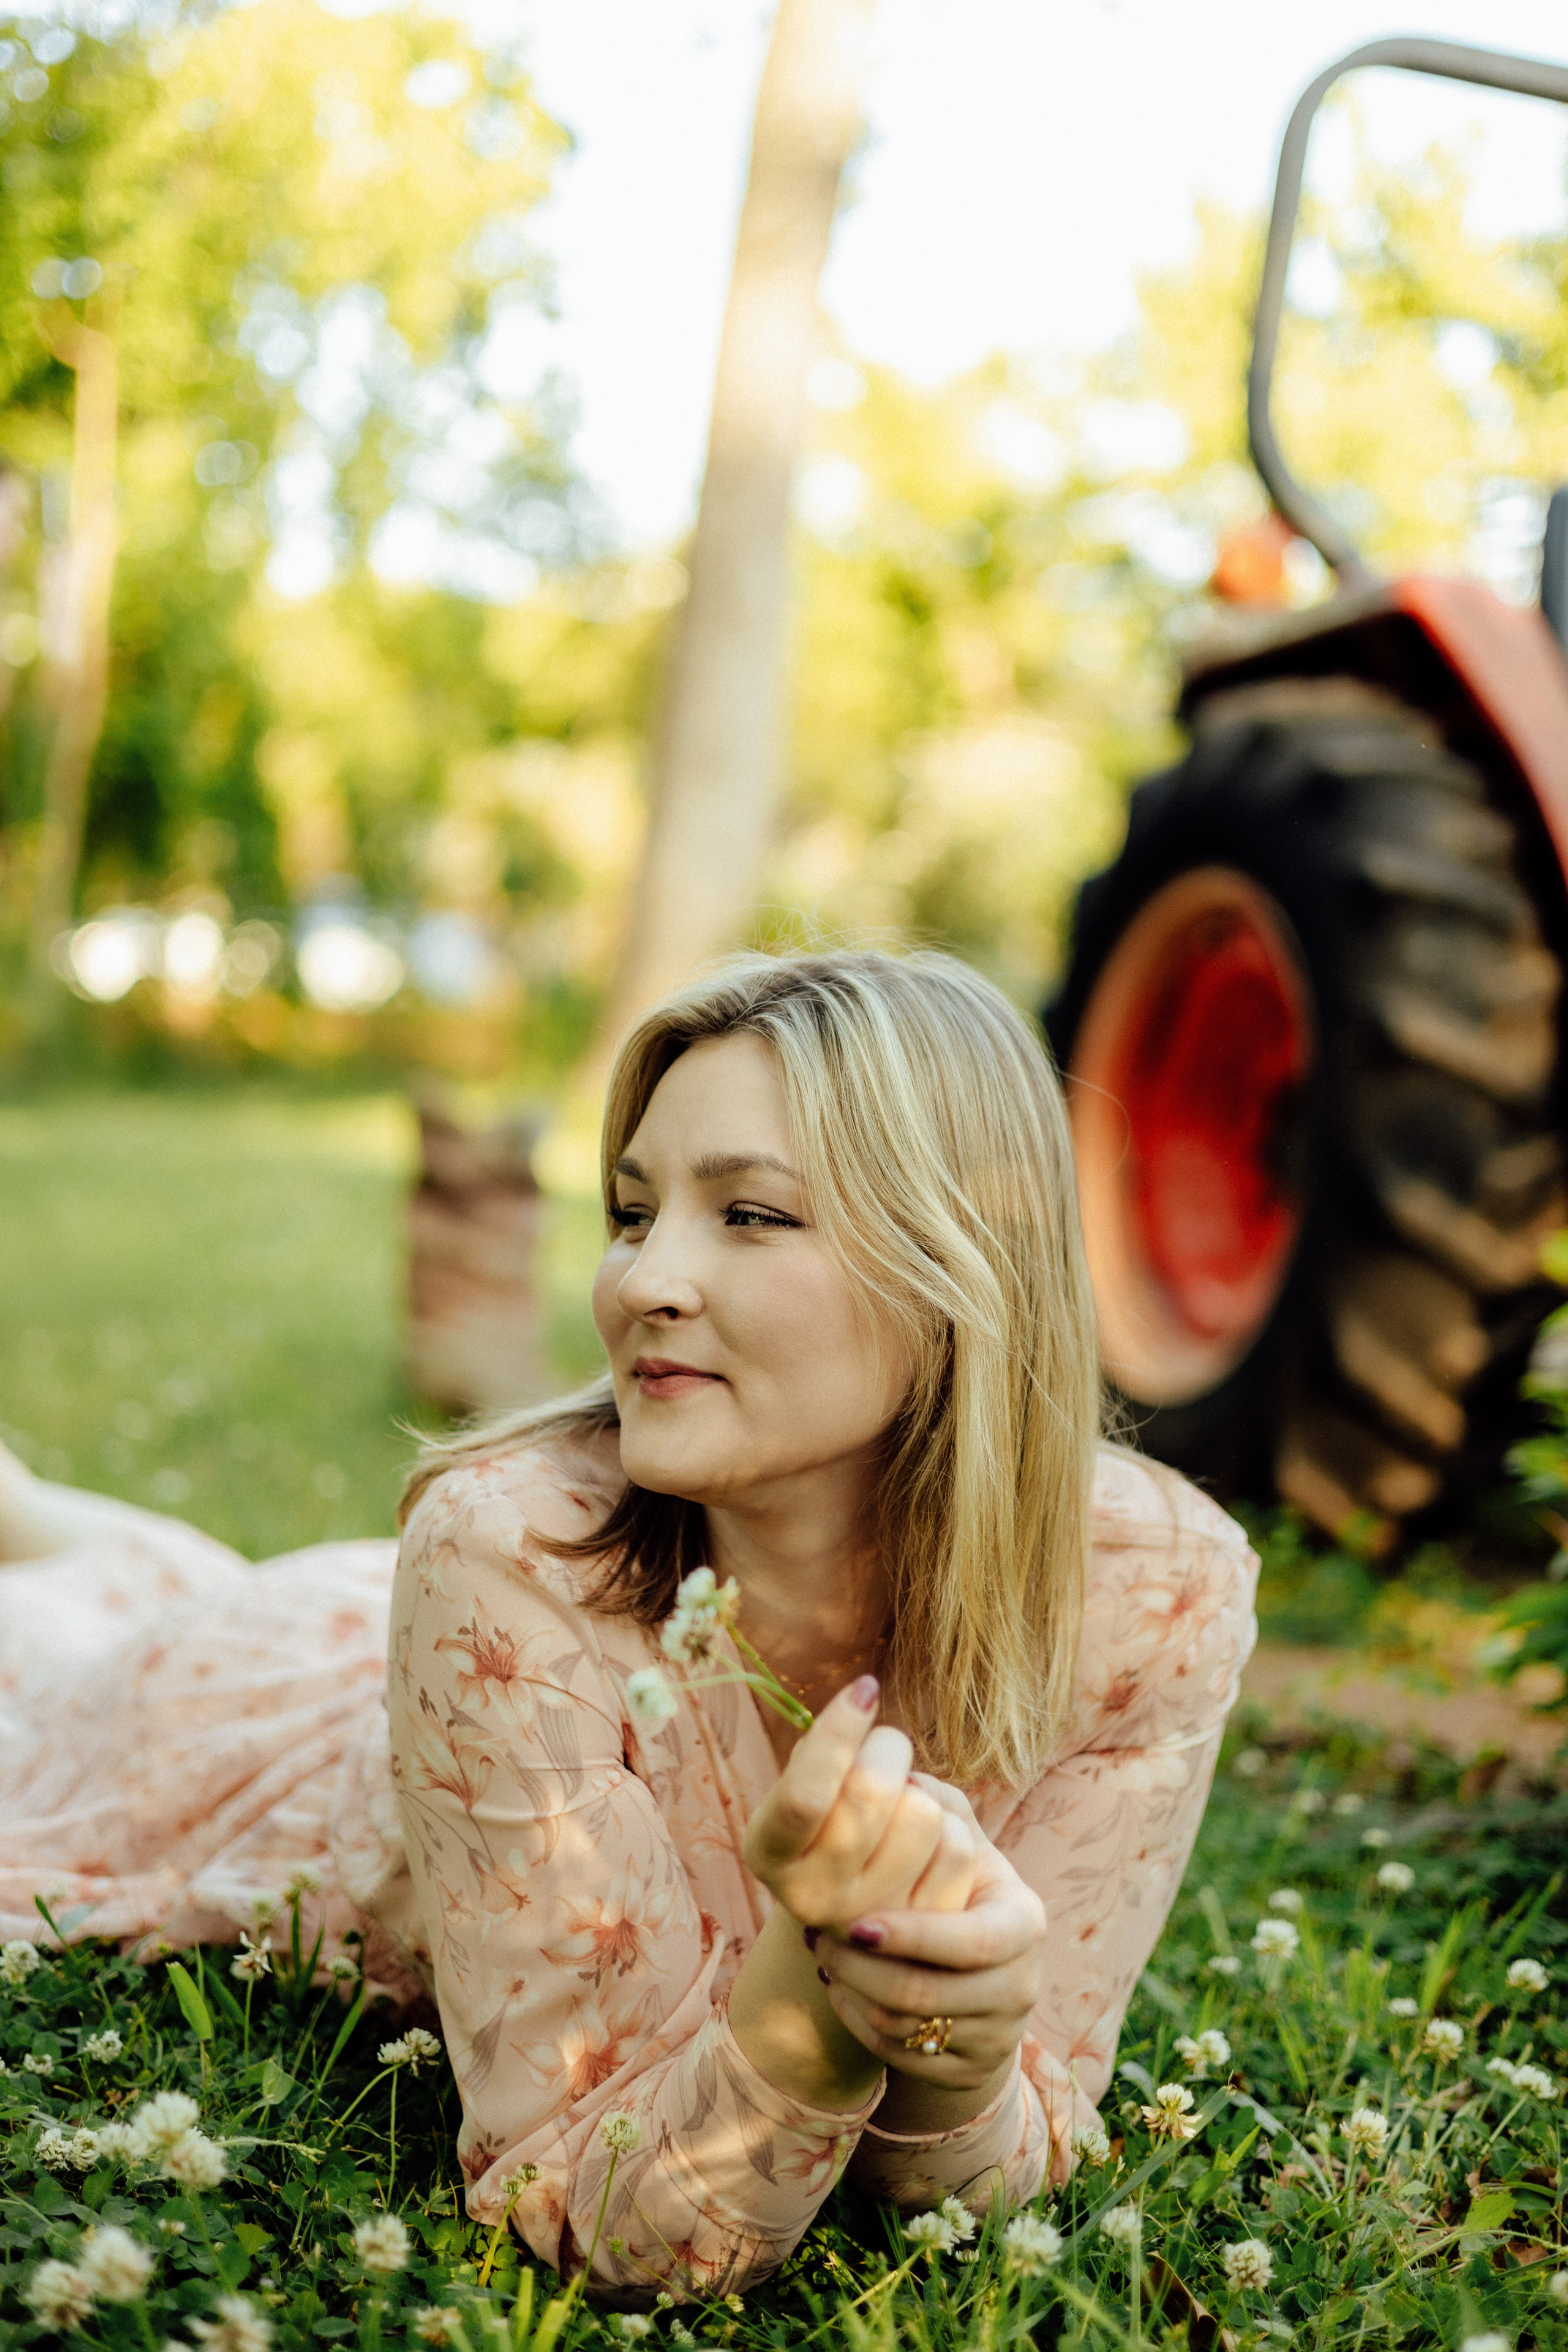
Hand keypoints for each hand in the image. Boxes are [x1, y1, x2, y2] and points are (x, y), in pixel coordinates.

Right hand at [742, 1681, 976, 1928]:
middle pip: (870, 1794)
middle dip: (888, 1748)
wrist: (858, 1908)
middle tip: (885, 1747)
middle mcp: (810, 1898)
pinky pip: (958, 1848)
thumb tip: (863, 1701)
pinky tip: (927, 1841)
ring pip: (922, 1815)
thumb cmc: (831, 1821)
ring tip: (902, 1807)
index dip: (837, 1734)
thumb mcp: (809, 1787)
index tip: (867, 1687)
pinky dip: (951, 1824)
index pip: (803, 1794)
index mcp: (768, 1854)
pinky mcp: (923, 1935)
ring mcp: (868, 1924)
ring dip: (920, 1792)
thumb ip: (825, 1752)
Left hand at [816, 1786, 1045, 2096]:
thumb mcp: (962, 1845)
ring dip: (851, 1991)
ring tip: (821, 1954)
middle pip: (927, 1991)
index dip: (912, 1935)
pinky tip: (840, 1988)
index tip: (855, 1922)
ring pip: (905, 2026)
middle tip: (815, 1936)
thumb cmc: (962, 1890)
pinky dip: (858, 2021)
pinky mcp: (968, 2070)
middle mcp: (1020, 1984)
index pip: (972, 1942)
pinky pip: (897, 2053)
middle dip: (859, 1966)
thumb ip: (938, 1805)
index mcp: (1023, 1922)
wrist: (982, 1973)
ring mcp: (997, 2033)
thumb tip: (902, 1772)